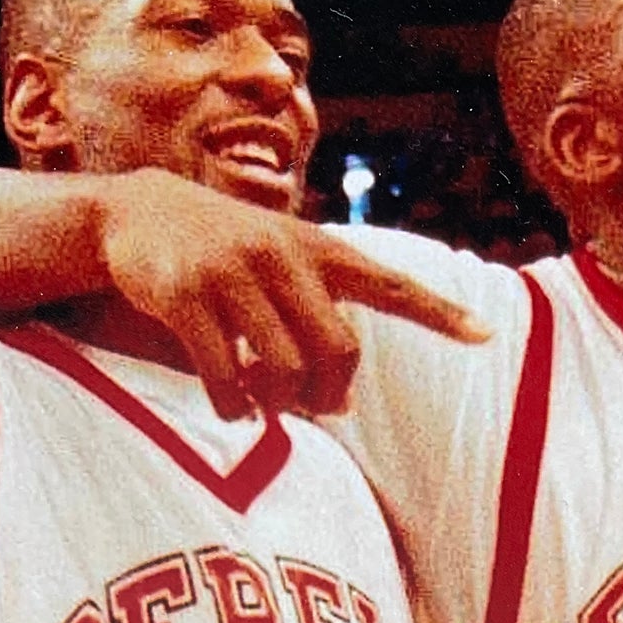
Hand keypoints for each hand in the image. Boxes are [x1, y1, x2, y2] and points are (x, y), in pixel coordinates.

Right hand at [99, 169, 486, 418]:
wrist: (136, 214)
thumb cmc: (225, 255)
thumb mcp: (280, 266)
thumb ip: (318, 323)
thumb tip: (344, 406)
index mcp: (315, 249)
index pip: (390, 283)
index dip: (438, 313)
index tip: (486, 334)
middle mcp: (281, 255)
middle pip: (337, 350)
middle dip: (328, 392)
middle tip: (308, 406)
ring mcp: (231, 273)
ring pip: (284, 369)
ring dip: (277, 405)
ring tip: (262, 406)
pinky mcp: (184, 295)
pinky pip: (224, 377)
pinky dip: (233, 407)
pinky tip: (231, 407)